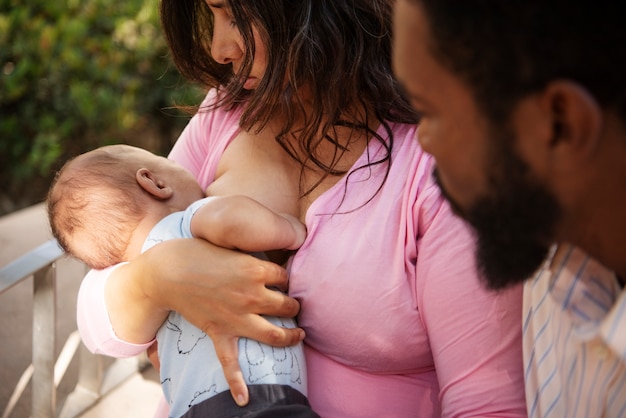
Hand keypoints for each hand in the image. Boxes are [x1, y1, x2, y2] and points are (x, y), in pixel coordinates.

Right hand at [140, 238, 304, 405]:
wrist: (165, 272)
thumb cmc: (195, 251)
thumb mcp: (229, 243)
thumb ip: (249, 253)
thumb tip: (265, 253)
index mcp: (256, 269)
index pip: (285, 276)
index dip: (285, 276)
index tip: (281, 277)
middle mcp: (252, 295)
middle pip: (287, 304)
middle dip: (293, 304)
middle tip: (293, 304)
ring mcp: (237, 317)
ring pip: (275, 334)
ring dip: (291, 336)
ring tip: (299, 335)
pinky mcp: (220, 332)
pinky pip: (230, 362)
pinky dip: (236, 381)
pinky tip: (244, 398)